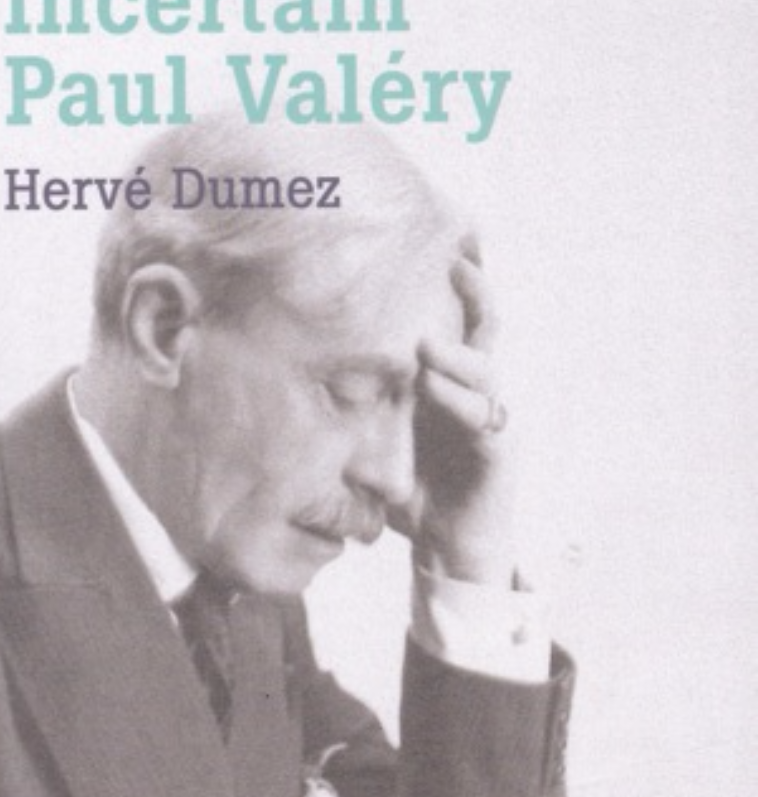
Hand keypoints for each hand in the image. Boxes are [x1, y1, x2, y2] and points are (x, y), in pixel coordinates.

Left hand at [389, 238, 515, 584]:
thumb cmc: (411, 493)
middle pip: (485, 331)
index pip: (457, 321)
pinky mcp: (498, 453)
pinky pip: (486, 419)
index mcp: (449, 383)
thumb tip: (298, 363)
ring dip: (457, 354)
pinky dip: (460, 401)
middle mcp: (475, 392)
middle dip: (474, 295)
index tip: (437, 244)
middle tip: (455, 262)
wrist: (448, 551)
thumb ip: (358, 405)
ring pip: (485, 372)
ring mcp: (490, 420)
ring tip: (428, 343)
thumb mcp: (375, 439)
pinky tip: (436, 386)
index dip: (455, 284)